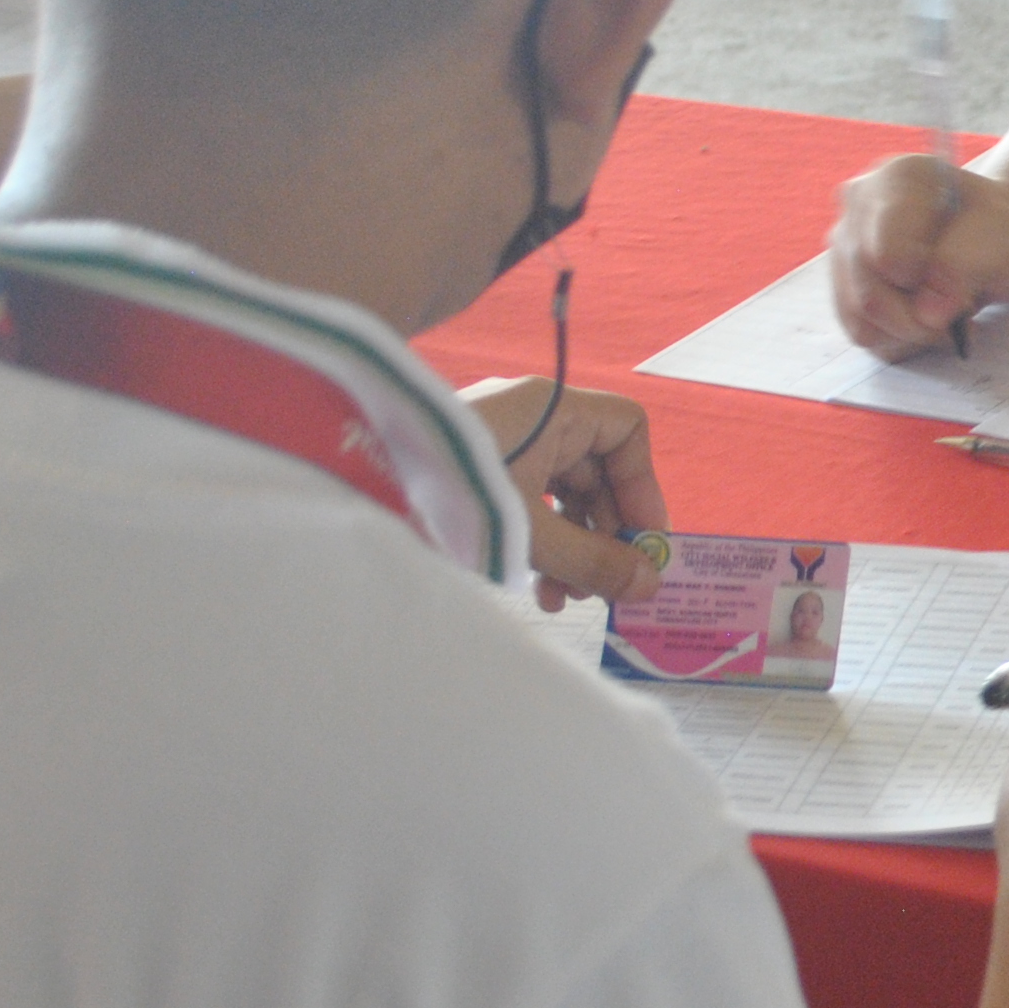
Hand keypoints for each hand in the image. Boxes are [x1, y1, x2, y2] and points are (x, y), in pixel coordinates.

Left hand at [460, 376, 675, 610]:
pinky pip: (528, 498)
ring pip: (561, 493)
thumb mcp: (531, 535)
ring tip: (561, 597)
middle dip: (603, 533)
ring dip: (573, 548)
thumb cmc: (455, 493)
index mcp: (554, 409)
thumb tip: (651, 585)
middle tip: (603, 586)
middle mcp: (533, 416)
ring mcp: (503, 441)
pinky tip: (533, 585)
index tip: (642, 541)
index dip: (642, 486)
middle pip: (596, 470)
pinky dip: (539, 540)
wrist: (357, 482)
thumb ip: (594, 561)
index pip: (627, 430)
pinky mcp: (477, 466)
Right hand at [828, 155, 1008, 356]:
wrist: (990, 238)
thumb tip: (925, 315)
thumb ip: (961, 266)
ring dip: (912, 333)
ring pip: (862, 320)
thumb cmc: (996, 229)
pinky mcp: (847, 287)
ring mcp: (847, 250)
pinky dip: (902, 339)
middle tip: (961, 313)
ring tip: (947, 314)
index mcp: (897, 178)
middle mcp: (858, 209)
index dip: (918, 282)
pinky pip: (864, 333)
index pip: (886, 249)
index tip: (954, 282)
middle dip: (920, 321)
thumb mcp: (999, 237)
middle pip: (868, 293)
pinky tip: (928, 320)